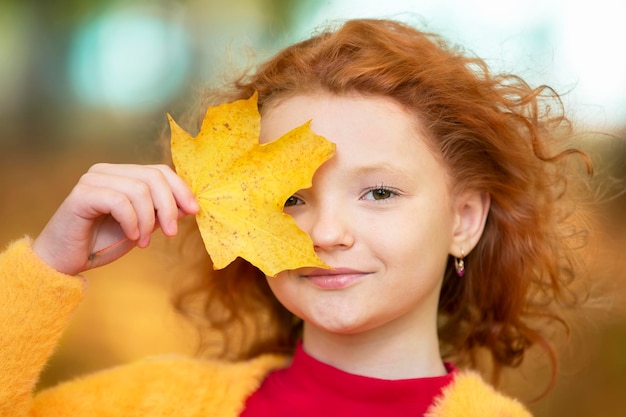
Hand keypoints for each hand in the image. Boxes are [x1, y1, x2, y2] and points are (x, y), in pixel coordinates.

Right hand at [32, 163, 198, 274]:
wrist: (66, 260)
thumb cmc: (101, 242)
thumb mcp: (141, 226)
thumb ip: (160, 213)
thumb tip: (188, 205)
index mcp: (122, 174)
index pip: (160, 171)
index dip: (180, 189)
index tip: (193, 211)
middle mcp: (107, 171)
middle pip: (153, 177)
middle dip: (169, 206)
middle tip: (171, 232)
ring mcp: (93, 180)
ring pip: (139, 189)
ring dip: (148, 220)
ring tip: (144, 241)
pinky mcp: (82, 194)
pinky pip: (119, 201)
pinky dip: (132, 221)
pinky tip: (131, 237)